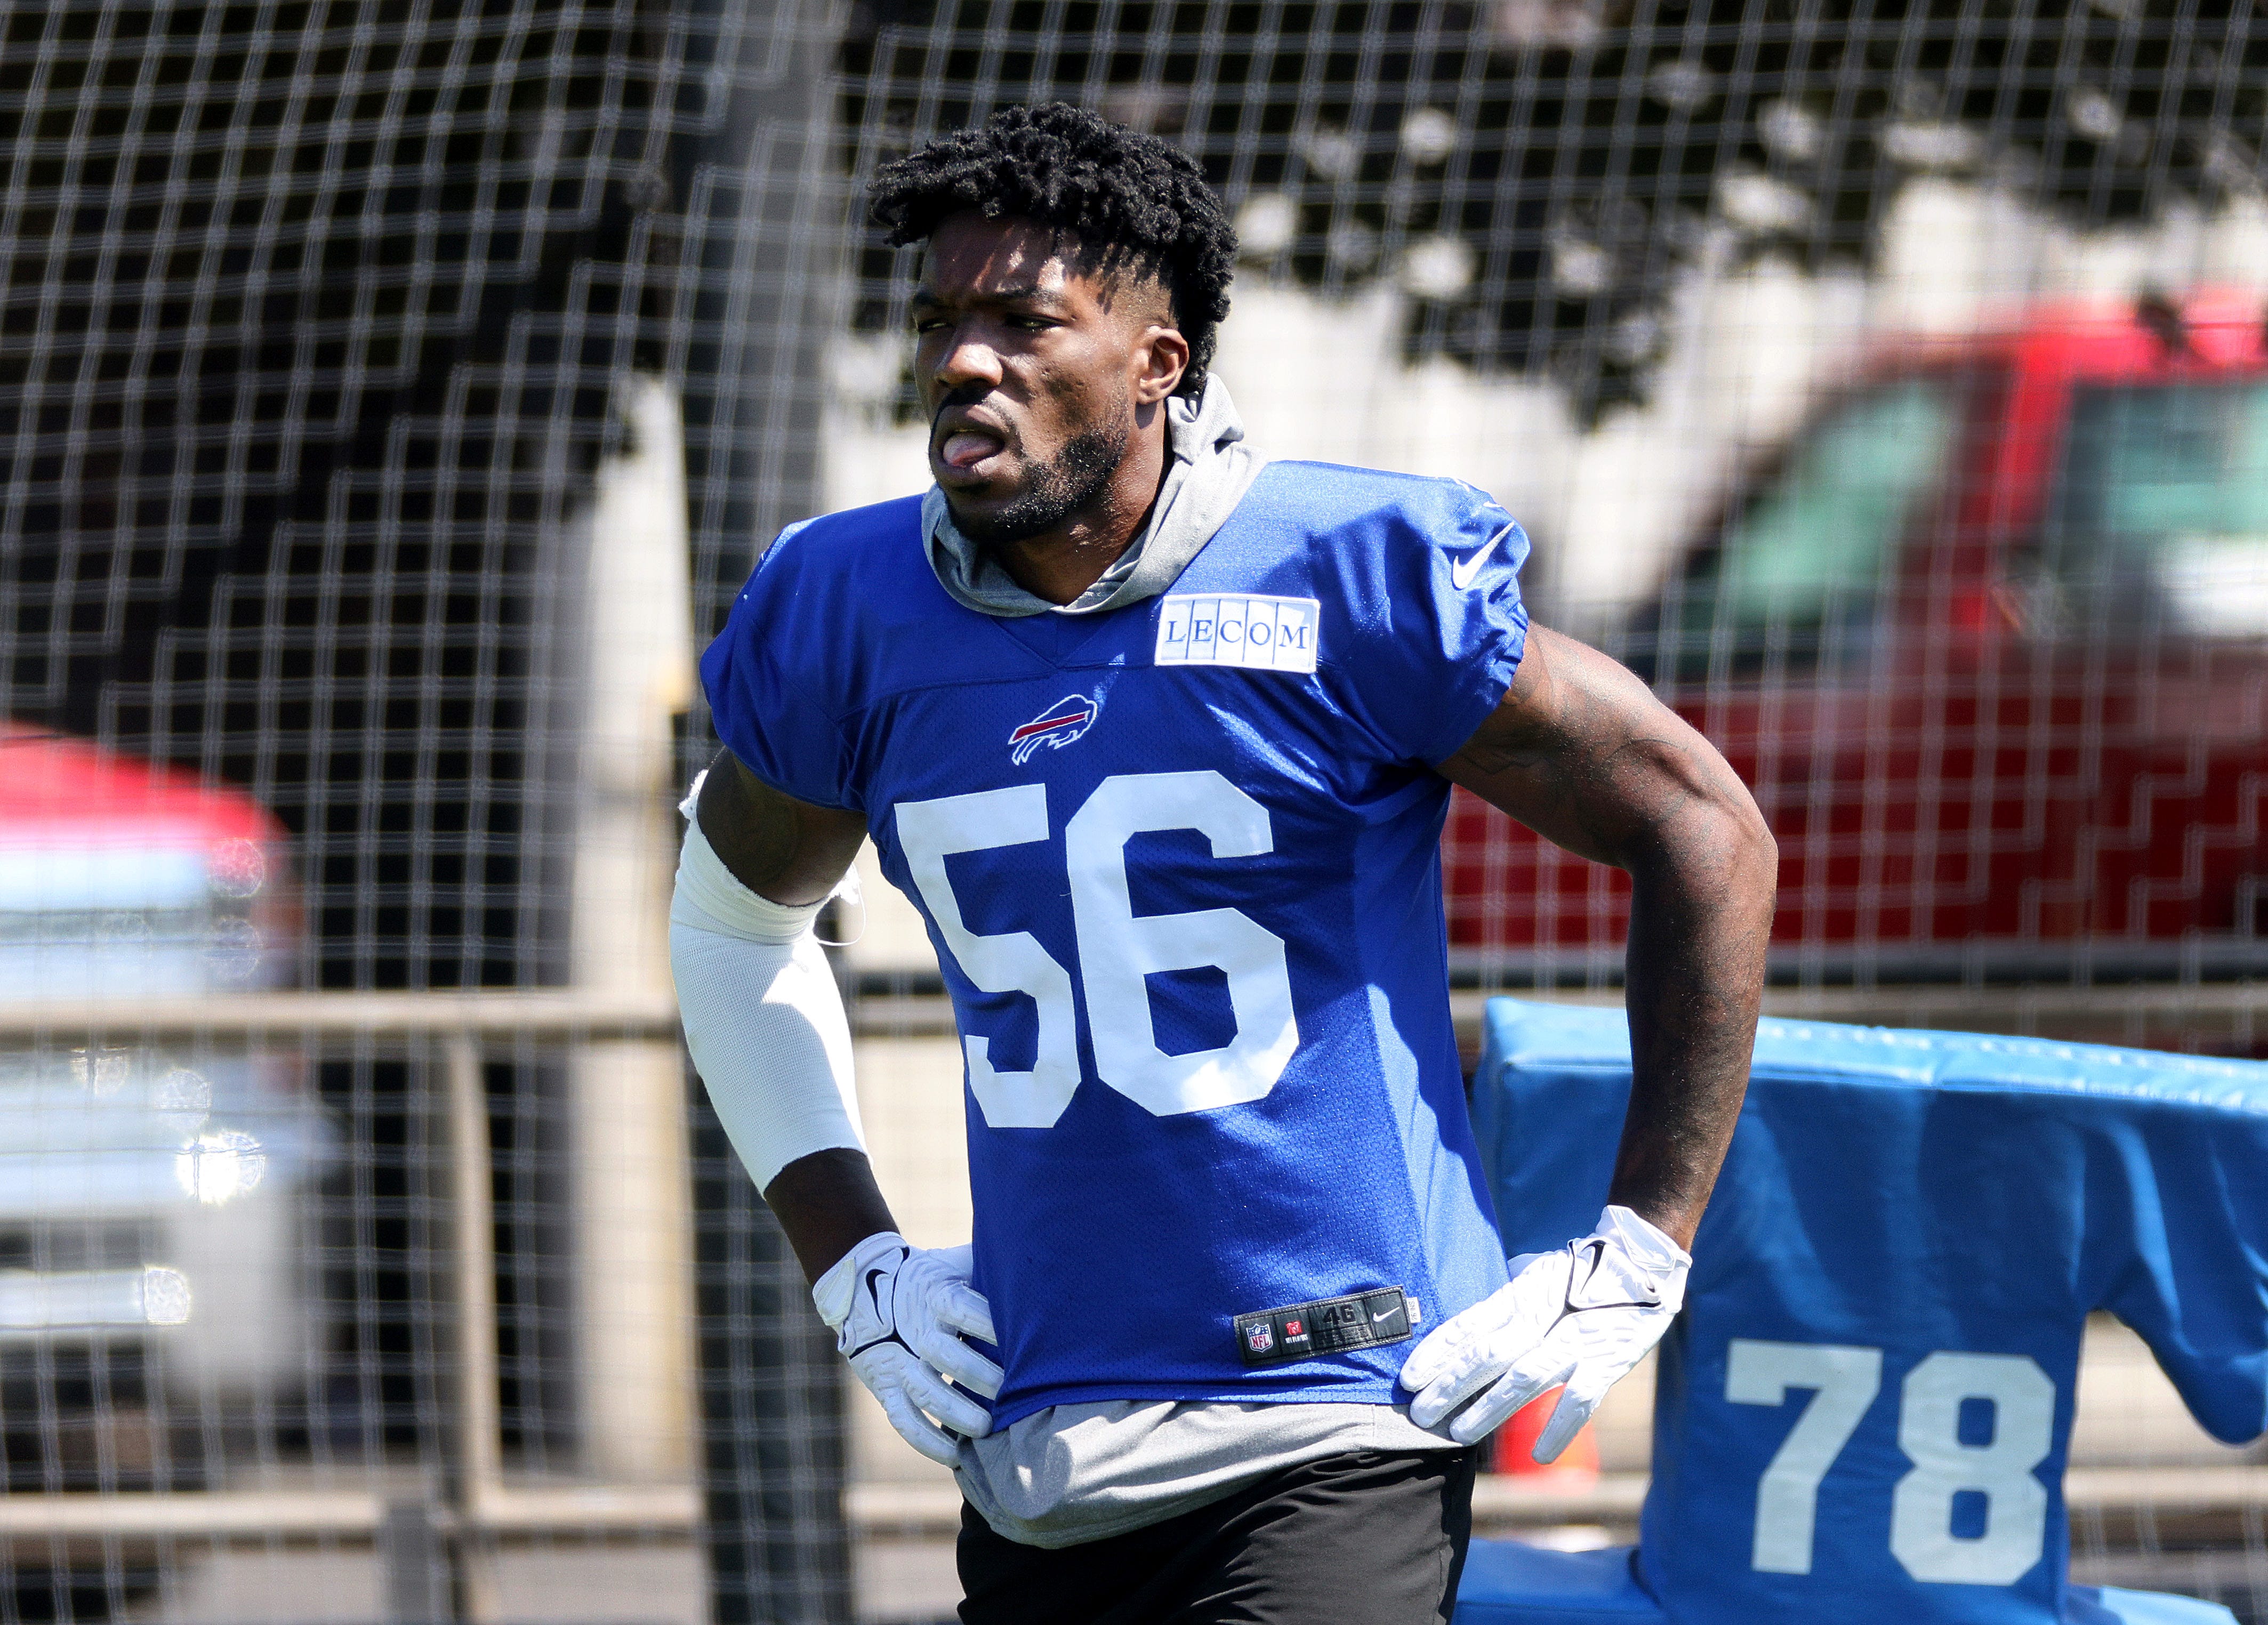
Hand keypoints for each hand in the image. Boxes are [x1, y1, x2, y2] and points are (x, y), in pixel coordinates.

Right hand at [812, 1231, 1000, 1465]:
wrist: (864, 1287)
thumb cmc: (931, 1277)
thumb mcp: (953, 1263)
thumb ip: (988, 1263)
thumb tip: (1039, 1257)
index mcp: (936, 1295)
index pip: (965, 1310)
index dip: (990, 1327)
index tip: (1020, 1344)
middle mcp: (916, 1330)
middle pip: (946, 1354)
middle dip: (978, 1375)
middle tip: (1009, 1391)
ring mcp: (898, 1361)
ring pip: (925, 1392)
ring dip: (955, 1413)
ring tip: (986, 1428)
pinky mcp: (885, 1386)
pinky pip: (903, 1419)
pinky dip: (927, 1441)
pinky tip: (954, 1456)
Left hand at [1399, 1205, 1688, 1457]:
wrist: (1640, 1257)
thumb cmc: (1579, 1275)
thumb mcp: (1533, 1282)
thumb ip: (1504, 1310)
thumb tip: (1462, 1341)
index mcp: (1518, 1297)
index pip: (1469, 1325)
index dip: (1436, 1353)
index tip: (1407, 1379)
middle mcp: (1540, 1317)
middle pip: (1486, 1354)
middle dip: (1449, 1387)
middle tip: (1419, 1416)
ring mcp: (1573, 1339)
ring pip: (1523, 1377)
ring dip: (1488, 1408)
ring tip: (1458, 1435)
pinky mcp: (1607, 1359)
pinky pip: (1580, 1399)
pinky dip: (1559, 1427)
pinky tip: (1539, 1456)